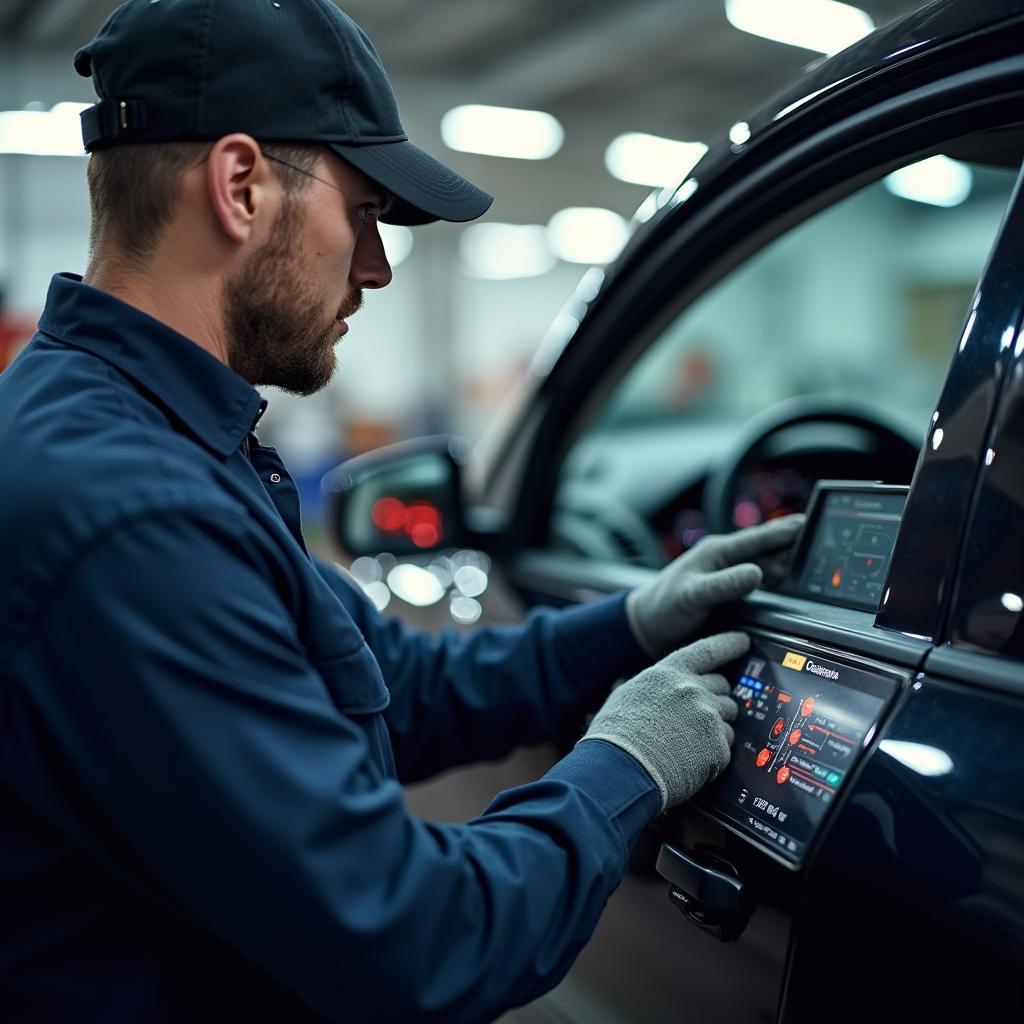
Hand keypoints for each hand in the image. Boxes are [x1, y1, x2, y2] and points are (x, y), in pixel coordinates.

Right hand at [580, 632, 747, 810]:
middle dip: (715, 700)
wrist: (620, 770)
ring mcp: (708, 717)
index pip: (706, 651)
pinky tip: (689, 763)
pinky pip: (725, 748)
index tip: (742, 641)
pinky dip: (712, 757)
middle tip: (696, 720)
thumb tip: (656, 691)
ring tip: (687, 745)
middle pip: (722, 688)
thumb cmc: (615, 737)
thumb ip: (651, 688)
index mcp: (668, 674)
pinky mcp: (717, 746)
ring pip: (728, 718)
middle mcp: (692, 689)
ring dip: (715, 729)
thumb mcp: (626, 696)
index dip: (728, 644)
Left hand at [626, 514, 803, 658]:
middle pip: (764, 547)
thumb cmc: (663, 608)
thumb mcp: (693, 596)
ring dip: (785, 558)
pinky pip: (756, 576)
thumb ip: (723, 584)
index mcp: (716, 551)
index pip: (756, 538)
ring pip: (762, 560)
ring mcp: (724, 571)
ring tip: (811, 558)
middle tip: (821, 539)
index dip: (783, 531)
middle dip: (791, 541)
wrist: (645, 625)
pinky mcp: (725, 586)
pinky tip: (785, 579)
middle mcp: (722, 557)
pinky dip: (773, 574)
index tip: (808, 523)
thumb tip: (757, 572)